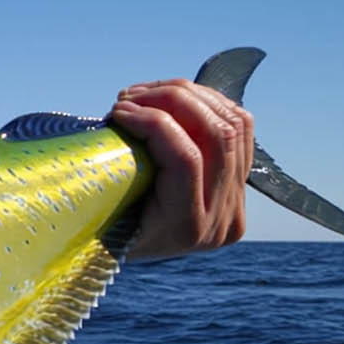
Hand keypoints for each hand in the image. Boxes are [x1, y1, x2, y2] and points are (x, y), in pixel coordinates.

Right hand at [107, 79, 253, 258]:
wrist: (129, 249)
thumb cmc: (102, 230)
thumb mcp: (103, 209)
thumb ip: (120, 170)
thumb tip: (124, 114)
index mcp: (186, 228)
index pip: (185, 158)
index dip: (152, 122)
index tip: (118, 111)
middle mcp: (221, 218)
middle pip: (216, 134)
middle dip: (172, 100)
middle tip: (131, 97)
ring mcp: (237, 202)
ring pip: (233, 124)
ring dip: (189, 96)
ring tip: (147, 94)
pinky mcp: (242, 184)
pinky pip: (240, 127)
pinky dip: (209, 103)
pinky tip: (175, 99)